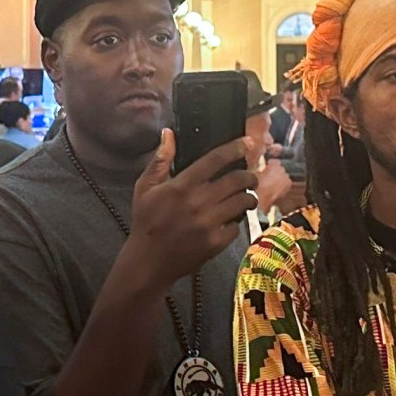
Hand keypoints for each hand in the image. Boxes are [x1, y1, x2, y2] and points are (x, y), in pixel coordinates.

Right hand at [123, 130, 261, 288]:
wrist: (148, 262)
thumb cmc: (146, 222)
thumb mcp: (145, 188)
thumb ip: (160, 160)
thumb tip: (168, 133)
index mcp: (181, 186)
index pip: (215, 160)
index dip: (235, 148)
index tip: (247, 143)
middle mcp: (198, 202)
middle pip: (237, 180)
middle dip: (249, 176)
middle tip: (250, 177)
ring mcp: (209, 223)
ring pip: (242, 202)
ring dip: (249, 197)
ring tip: (246, 197)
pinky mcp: (216, 242)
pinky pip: (237, 226)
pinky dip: (237, 221)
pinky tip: (231, 220)